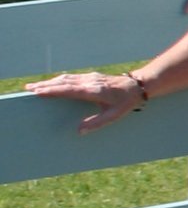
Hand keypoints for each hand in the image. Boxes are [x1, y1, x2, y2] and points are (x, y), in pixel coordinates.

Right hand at [26, 71, 144, 130]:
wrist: (138, 85)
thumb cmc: (127, 102)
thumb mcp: (114, 115)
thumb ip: (97, 123)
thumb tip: (79, 131)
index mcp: (94, 91)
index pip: (69, 90)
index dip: (53, 90)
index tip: (38, 92)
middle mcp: (90, 82)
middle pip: (64, 82)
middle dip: (45, 85)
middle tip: (29, 88)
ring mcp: (91, 78)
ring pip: (66, 78)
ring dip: (50, 82)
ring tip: (35, 86)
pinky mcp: (92, 77)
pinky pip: (72, 78)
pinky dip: (59, 80)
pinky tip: (53, 84)